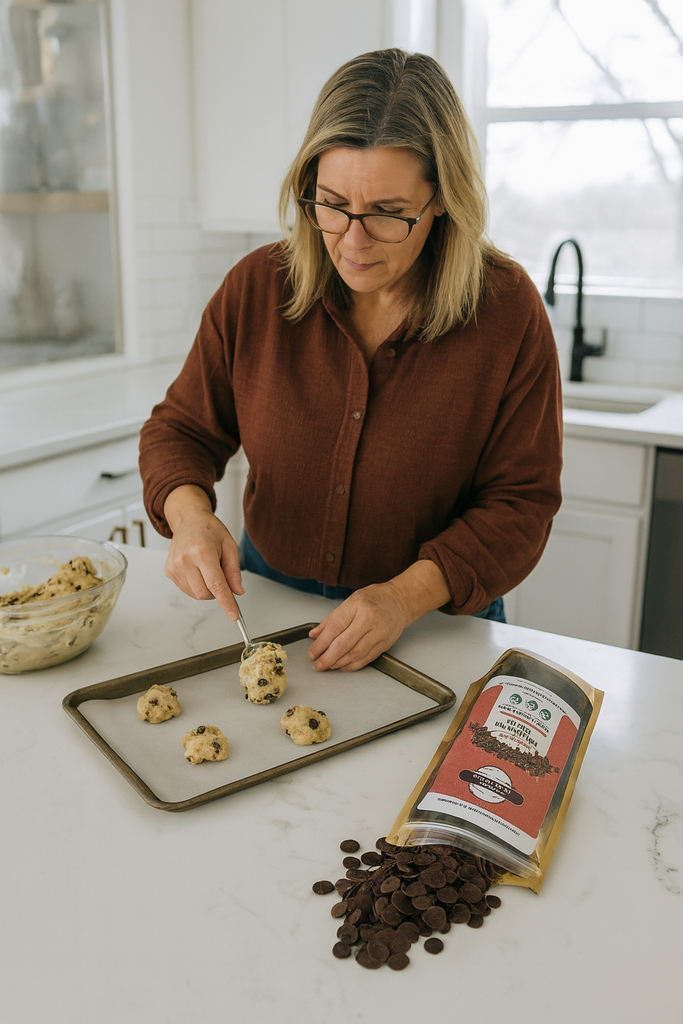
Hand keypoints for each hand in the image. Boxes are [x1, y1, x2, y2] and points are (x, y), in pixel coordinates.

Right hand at [163, 485, 243, 619]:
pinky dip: (197, 585)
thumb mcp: (229, 545)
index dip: (225, 602)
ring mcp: (174, 566)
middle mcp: (185, 560)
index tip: (233, 615)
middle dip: (217, 592)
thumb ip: (234, 571)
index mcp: (202, 551)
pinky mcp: (169, 571)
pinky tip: (197, 570)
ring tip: (207, 568)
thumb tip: (237, 592)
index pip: (216, 584)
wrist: (188, 520)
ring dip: (207, 589)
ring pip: (196, 594)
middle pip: (205, 593)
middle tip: (221, 575)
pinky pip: (187, 590)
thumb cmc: (210, 530)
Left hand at [307, 559, 451, 671]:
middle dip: (327, 657)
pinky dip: (352, 665)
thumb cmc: (374, 598)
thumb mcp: (350, 601)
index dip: (320, 644)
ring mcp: (379, 633)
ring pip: (355, 654)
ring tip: (328, 665)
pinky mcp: (385, 644)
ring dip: (339, 663)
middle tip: (318, 664)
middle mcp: (368, 619)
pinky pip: (366, 659)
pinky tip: (342, 666)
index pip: (334, 628)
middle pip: (344, 644)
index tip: (312, 653)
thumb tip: (314, 635)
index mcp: (357, 606)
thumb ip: (331, 619)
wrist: (399, 601)